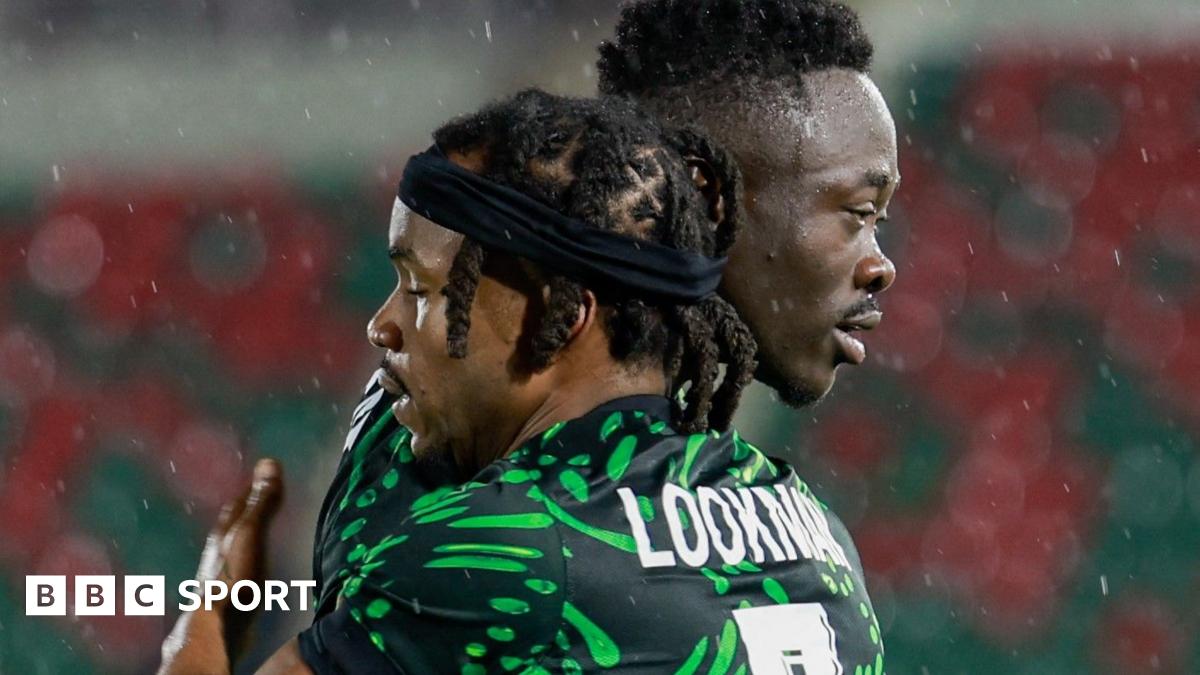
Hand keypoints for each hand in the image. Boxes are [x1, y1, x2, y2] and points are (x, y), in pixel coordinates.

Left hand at [159, 458, 283, 674]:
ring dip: (250, 538)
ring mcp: (223, 574)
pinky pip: (245, 568)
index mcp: (224, 533)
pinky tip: (263, 566)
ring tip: (269, 531)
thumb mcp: (250, 535)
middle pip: (234, 525)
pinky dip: (255, 560)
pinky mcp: (232, 595)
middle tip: (267, 500)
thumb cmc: (234, 578)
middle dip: (247, 512)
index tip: (266, 475)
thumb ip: (260, 504)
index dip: (250, 489)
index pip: (237, 503)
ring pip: (237, 547)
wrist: (218, 628)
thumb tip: (269, 462)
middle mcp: (219, 551)